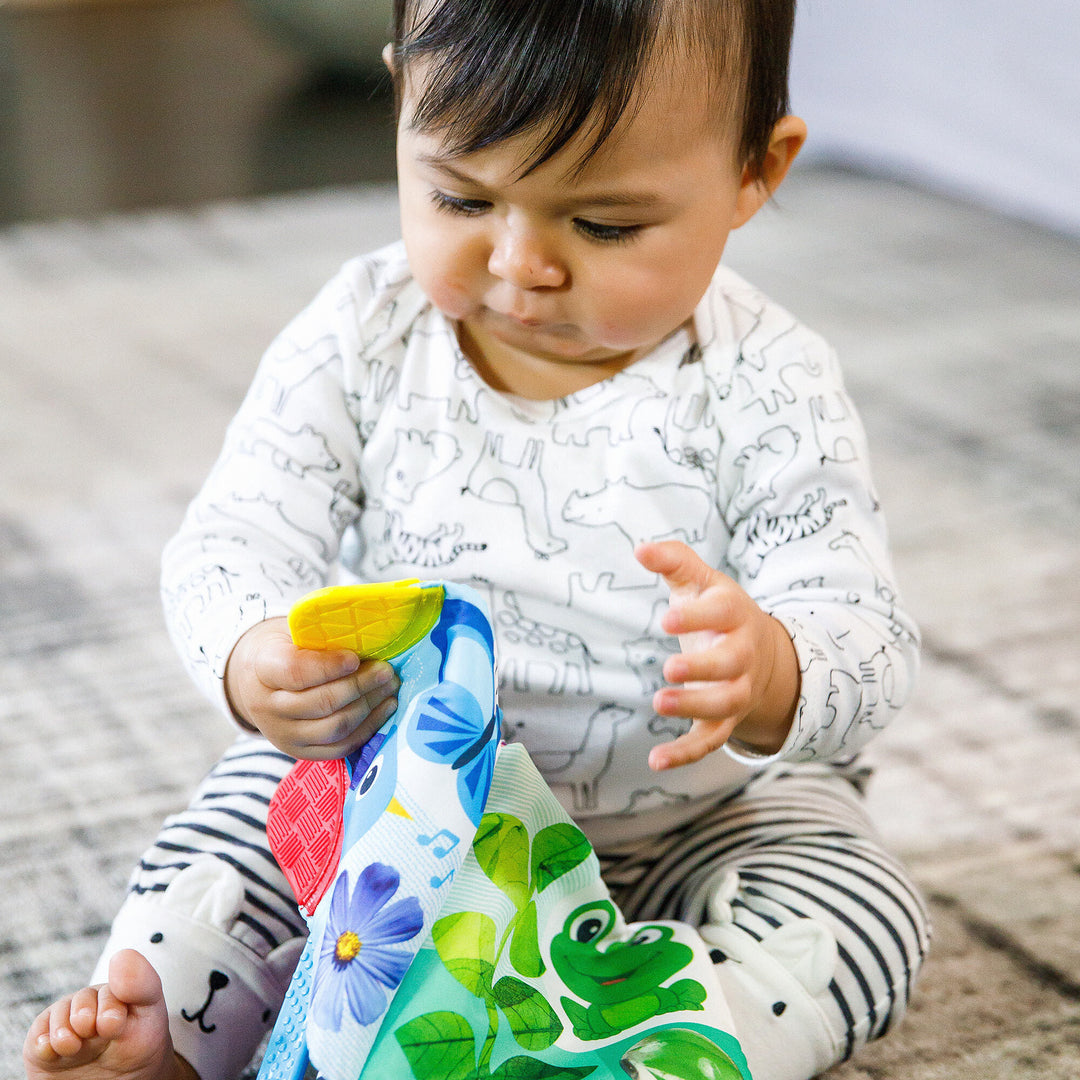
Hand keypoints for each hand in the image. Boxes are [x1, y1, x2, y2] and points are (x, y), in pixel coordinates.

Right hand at [223, 618, 399, 758]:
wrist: (258, 681)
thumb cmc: (287, 649)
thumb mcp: (294, 633)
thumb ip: (322, 637)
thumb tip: (369, 639)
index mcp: (263, 669)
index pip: (295, 671)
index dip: (328, 666)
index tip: (355, 658)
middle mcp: (267, 707)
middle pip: (321, 703)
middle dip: (360, 686)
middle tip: (386, 671)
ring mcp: (282, 735)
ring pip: (334, 728)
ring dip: (369, 708)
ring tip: (390, 688)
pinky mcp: (300, 752)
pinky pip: (340, 748)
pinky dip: (368, 729)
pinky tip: (385, 709)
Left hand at [635, 541, 799, 770]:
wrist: (763, 654)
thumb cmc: (719, 611)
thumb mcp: (702, 581)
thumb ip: (674, 561)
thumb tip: (640, 548)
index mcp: (735, 616)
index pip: (722, 614)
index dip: (698, 617)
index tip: (667, 618)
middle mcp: (741, 656)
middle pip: (729, 665)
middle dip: (702, 668)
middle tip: (670, 668)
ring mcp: (735, 691)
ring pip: (722, 705)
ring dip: (693, 706)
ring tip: (659, 702)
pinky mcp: (723, 721)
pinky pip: (709, 741)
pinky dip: (685, 754)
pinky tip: (656, 761)